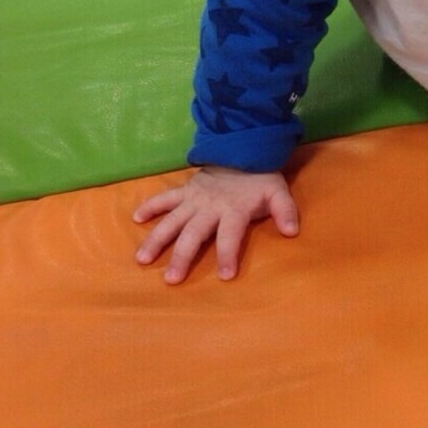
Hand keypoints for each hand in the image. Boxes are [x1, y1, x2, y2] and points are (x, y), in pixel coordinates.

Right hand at [133, 166, 298, 284]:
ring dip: (156, 239)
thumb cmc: (261, 178)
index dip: (228, 254)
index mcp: (233, 210)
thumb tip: (292, 232)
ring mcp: (194, 198)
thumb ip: (286, 211)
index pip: (230, 236)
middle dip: (182, 256)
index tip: (225, 276)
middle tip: (171, 279)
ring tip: (142, 259)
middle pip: (193, 234)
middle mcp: (209, 207)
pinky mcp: (185, 189)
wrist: (244, 147)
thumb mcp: (279, 193)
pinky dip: (150, 206)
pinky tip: (135, 219)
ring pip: (172, 220)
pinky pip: (164, 197)